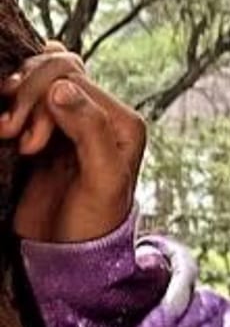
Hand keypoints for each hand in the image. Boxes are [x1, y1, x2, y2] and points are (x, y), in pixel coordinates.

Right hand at [4, 44, 148, 244]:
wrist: (68, 255)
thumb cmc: (93, 222)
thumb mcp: (103, 180)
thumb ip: (90, 130)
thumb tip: (62, 87)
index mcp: (120, 120)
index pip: (72, 77)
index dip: (42, 100)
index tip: (29, 143)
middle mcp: (97, 115)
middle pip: (53, 72)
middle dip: (26, 96)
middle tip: (10, 134)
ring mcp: (68, 123)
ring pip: (36, 83)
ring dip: (15, 101)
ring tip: (6, 132)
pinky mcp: (42, 136)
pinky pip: (24, 104)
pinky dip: (10, 108)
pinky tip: (3, 130)